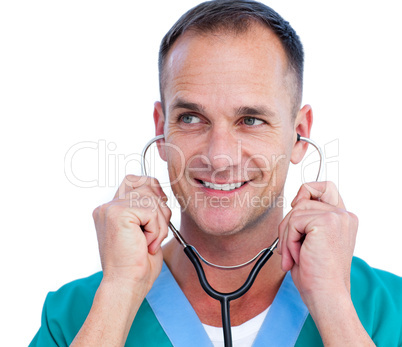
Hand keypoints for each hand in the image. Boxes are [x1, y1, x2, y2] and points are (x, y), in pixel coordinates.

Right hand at [92, 175, 170, 292]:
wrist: (126, 285)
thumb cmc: (137, 264)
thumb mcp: (146, 229)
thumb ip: (148, 208)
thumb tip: (160, 191)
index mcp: (111, 210)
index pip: (134, 180)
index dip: (152, 189)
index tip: (159, 210)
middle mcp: (108, 207)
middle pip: (146, 186)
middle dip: (160, 209)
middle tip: (154, 234)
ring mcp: (111, 209)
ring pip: (152, 199)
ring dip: (159, 224)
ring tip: (148, 242)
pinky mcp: (118, 214)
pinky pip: (151, 211)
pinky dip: (156, 230)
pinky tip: (145, 244)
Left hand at [277, 181, 357, 304]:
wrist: (325, 295)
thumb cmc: (316, 273)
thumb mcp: (311, 239)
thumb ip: (307, 218)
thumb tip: (293, 201)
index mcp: (343, 218)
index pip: (324, 187)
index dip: (306, 191)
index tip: (295, 208)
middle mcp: (343, 215)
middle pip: (301, 202)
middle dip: (288, 226)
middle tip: (288, 250)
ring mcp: (336, 217)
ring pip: (295, 212)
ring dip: (287, 236)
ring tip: (293, 256)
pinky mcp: (326, 222)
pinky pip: (293, 222)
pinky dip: (288, 241)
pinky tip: (298, 256)